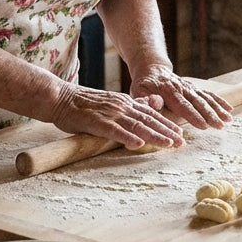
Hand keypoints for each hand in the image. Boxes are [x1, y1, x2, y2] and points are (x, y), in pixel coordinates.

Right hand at [50, 84, 188, 150]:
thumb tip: (152, 104)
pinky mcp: (96, 122)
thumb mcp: (112, 102)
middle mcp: (121, 106)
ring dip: (153, 135)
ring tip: (168, 144)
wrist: (60, 98)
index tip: (180, 134)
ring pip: (136, 125)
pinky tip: (138, 144)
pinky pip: (114, 131)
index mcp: (125, 103)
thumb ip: (132, 104)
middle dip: (166, 131)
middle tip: (181, 143)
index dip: (166, 124)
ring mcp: (110, 114)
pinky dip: (127, 137)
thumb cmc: (84, 104)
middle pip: (148, 120)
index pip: (150, 114)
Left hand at [130, 68, 233, 131]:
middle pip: (198, 102)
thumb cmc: (143, 85)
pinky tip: (229, 109)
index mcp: (167, 91)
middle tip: (220, 126)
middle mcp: (181, 88)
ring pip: (206, 98)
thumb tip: (155, 102)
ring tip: (228, 120)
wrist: (151, 69)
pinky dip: (219, 101)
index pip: (182, 105)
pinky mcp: (194, 88)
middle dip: (210, 114)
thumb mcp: (138, 91)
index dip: (193, 115)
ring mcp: (189, 87)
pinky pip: (209, 94)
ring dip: (218, 109)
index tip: (203, 125)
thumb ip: (145, 99)